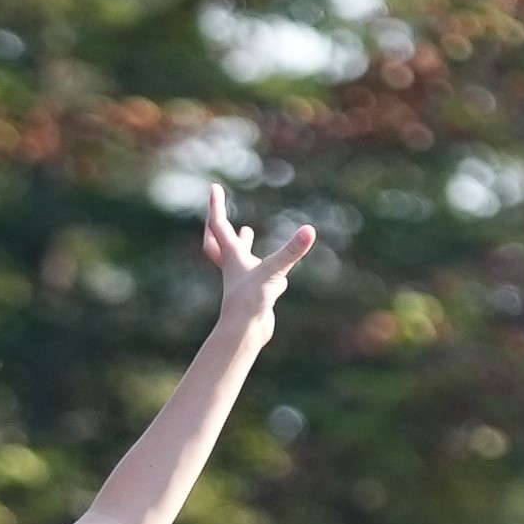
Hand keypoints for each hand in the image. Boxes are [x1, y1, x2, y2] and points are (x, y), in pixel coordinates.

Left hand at [204, 181, 314, 325]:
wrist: (244, 335)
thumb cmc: (250, 304)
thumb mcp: (274, 273)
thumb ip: (291, 252)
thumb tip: (310, 231)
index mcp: (232, 257)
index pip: (219, 225)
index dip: (216, 206)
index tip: (214, 188)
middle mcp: (234, 268)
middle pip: (219, 242)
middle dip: (218, 225)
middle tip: (217, 212)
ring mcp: (243, 283)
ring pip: (241, 259)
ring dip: (242, 245)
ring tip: (247, 232)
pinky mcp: (254, 297)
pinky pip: (259, 279)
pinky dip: (267, 272)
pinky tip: (280, 275)